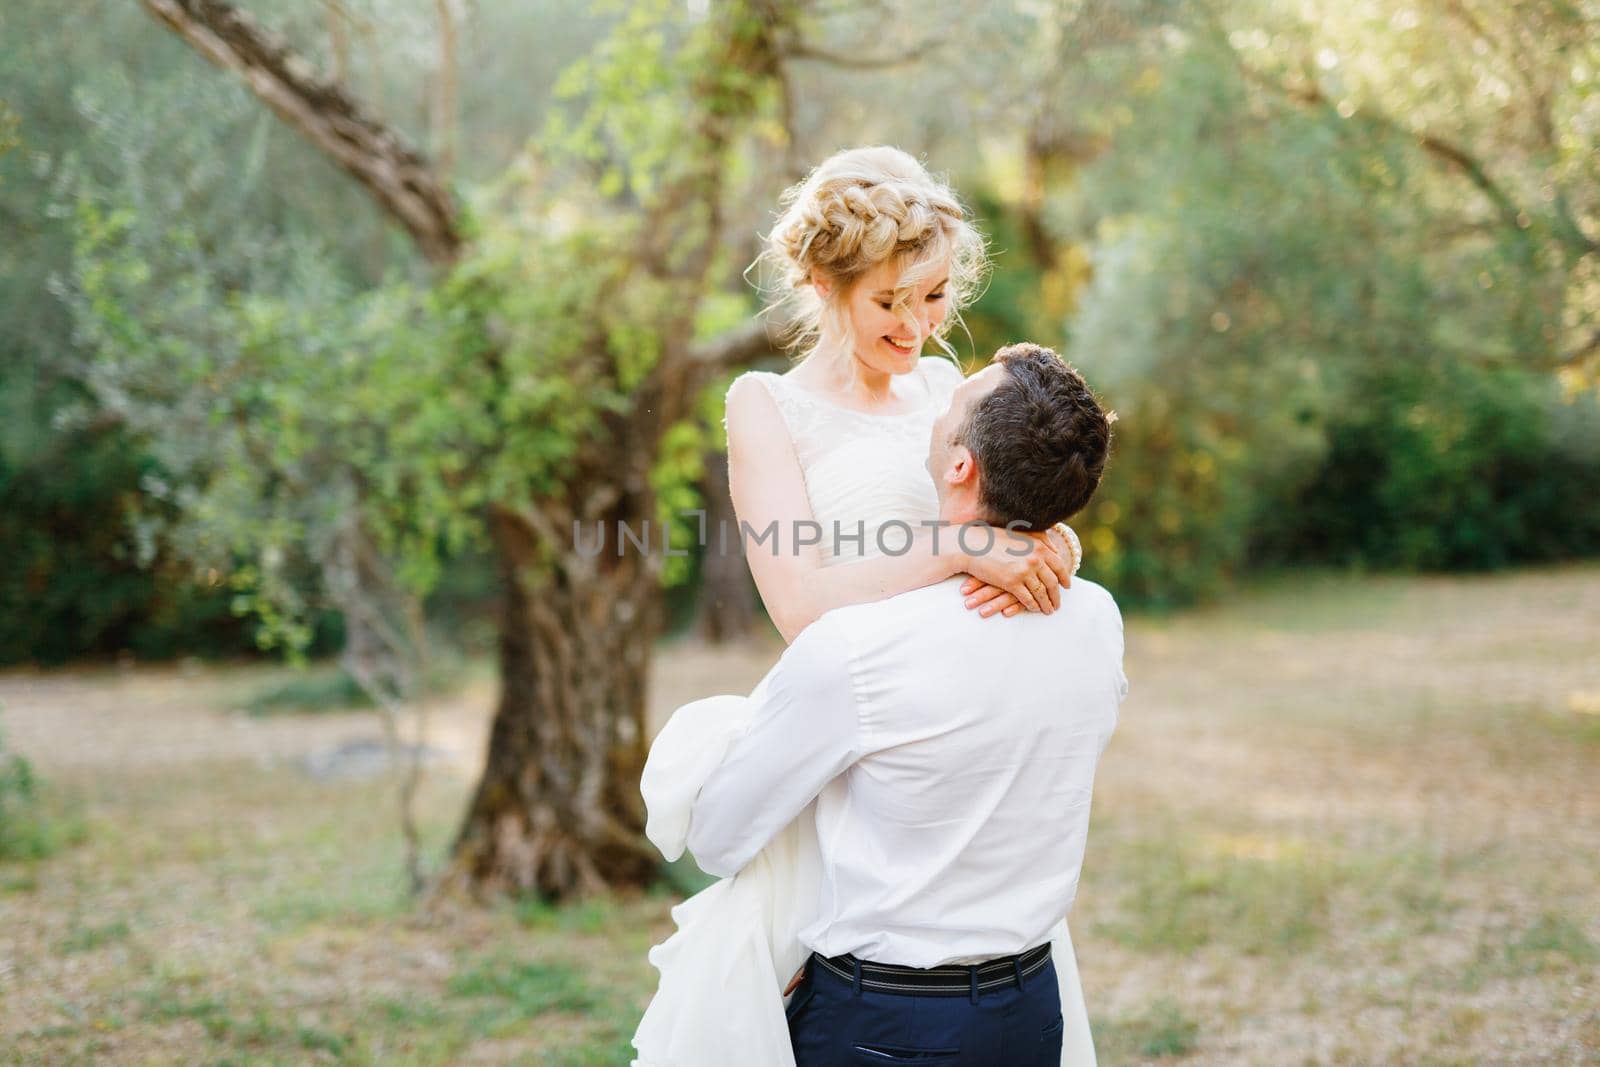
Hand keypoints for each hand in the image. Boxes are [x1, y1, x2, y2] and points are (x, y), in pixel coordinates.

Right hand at [957, 526, 1073, 617]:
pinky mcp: (1012, 582)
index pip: (1059, 565)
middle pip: (1052, 582)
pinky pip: (1028, 598)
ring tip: (1048, 610)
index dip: (1064, 578)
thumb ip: (1039, 539)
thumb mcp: (1020, 534)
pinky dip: (1033, 605)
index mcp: (1038, 546)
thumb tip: (1055, 548)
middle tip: (1058, 604)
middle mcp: (1035, 558)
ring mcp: (1024, 571)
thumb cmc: (993, 539)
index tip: (1067, 586)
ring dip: (1046, 604)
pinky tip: (1034, 609)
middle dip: (1056, 595)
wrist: (970, 546)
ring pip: (1041, 593)